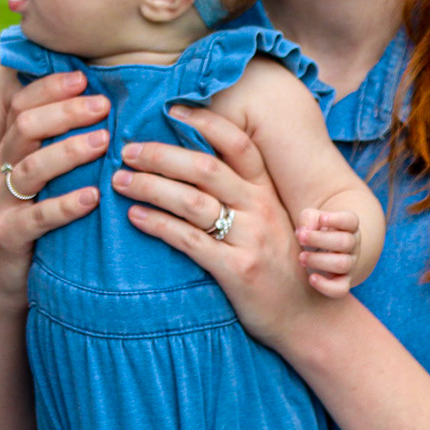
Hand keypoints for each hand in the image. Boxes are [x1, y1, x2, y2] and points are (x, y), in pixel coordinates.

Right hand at [0, 73, 108, 316]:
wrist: (2, 278)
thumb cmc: (37, 220)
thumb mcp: (46, 180)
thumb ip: (62, 147)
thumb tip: (106, 107)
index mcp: (12, 150)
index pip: (23, 106)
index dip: (50, 89)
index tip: (85, 78)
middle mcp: (3, 170)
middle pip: (25, 128)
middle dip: (65, 112)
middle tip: (103, 105)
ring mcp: (3, 203)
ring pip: (31, 167)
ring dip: (69, 151)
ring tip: (104, 142)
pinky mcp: (9, 236)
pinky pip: (38, 218)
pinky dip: (66, 205)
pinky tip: (93, 198)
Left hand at [115, 104, 335, 349]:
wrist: (308, 318)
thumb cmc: (280, 264)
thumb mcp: (269, 221)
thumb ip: (240, 194)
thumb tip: (190, 163)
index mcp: (267, 191)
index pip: (238, 144)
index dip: (205, 122)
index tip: (170, 110)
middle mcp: (261, 209)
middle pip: (205, 167)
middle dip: (161, 154)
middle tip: (127, 152)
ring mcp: (251, 239)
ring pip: (192, 201)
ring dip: (150, 187)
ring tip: (120, 181)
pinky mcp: (238, 270)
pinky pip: (189, 240)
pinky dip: (158, 225)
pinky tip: (135, 216)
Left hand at [296, 208, 361, 297]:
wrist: (324, 252)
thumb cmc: (315, 230)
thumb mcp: (311, 218)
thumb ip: (308, 219)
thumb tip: (304, 232)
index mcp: (348, 226)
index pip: (351, 221)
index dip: (338, 219)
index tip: (322, 219)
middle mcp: (353, 245)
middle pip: (345, 242)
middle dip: (319, 240)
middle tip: (301, 238)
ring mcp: (350, 265)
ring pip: (342, 264)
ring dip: (318, 260)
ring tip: (302, 257)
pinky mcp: (343, 282)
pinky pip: (341, 289)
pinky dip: (326, 286)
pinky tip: (311, 278)